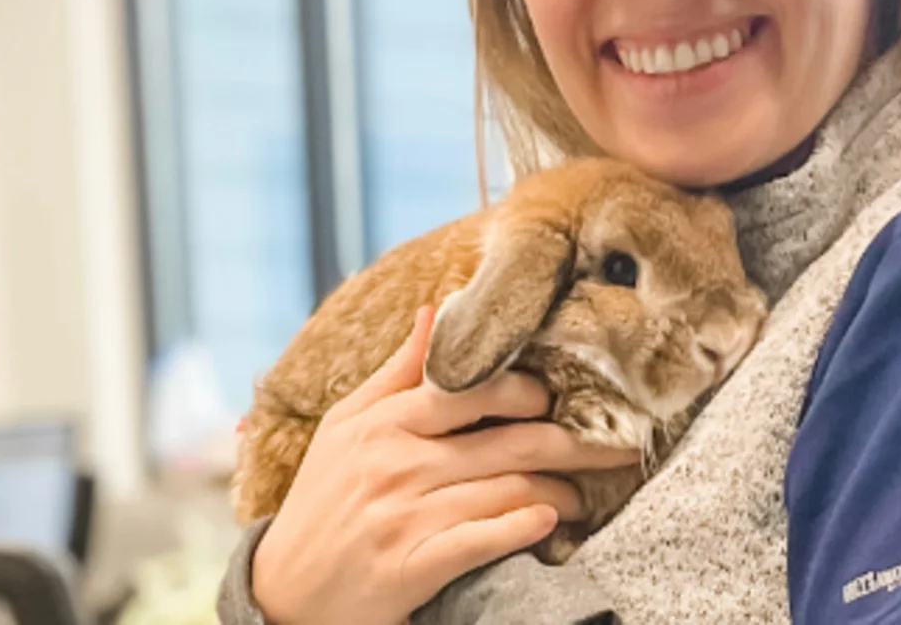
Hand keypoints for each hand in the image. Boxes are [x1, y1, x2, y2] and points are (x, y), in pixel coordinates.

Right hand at [250, 305, 640, 624]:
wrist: (284, 591)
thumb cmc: (322, 500)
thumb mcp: (344, 427)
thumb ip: (396, 373)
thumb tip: (436, 310)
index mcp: (382, 422)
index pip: (470, 390)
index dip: (526, 391)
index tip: (560, 399)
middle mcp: (395, 462)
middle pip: (506, 440)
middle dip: (573, 441)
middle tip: (617, 445)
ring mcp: (404, 515)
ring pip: (506, 490)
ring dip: (561, 491)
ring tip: (588, 496)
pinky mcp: (412, 566)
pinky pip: (483, 540)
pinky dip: (523, 529)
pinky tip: (551, 523)